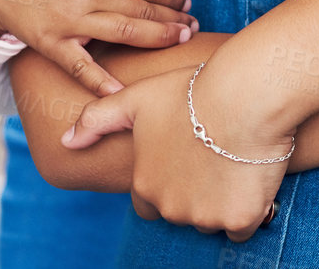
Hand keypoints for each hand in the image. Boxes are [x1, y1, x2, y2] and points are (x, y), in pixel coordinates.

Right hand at [0, 0, 195, 95]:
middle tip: (194, 26)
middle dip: (173, 18)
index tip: (187, 2)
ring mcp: (70, 19)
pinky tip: (122, 90)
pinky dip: (100, 80)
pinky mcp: (52, 42)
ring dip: (156, 38)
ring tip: (180, 40)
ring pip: (123, 32)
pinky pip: (79, 65)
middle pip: (141, 8)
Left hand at [62, 56, 288, 238]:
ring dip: (221, 201)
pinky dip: (248, 209)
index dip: (167, 181)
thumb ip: (97, 119)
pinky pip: (243, 227)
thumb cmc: (192, 91)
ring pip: (212, 220)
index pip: (149, 202)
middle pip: (182, 212)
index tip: (186, 158)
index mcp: (145, 184)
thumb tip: (66, 142)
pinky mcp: (240, 219)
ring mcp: (206, 217)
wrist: (245, 95)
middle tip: (213, 155)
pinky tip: (251, 177)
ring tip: (234, 160)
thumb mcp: (138, 98)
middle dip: (195, 192)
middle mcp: (171, 208)